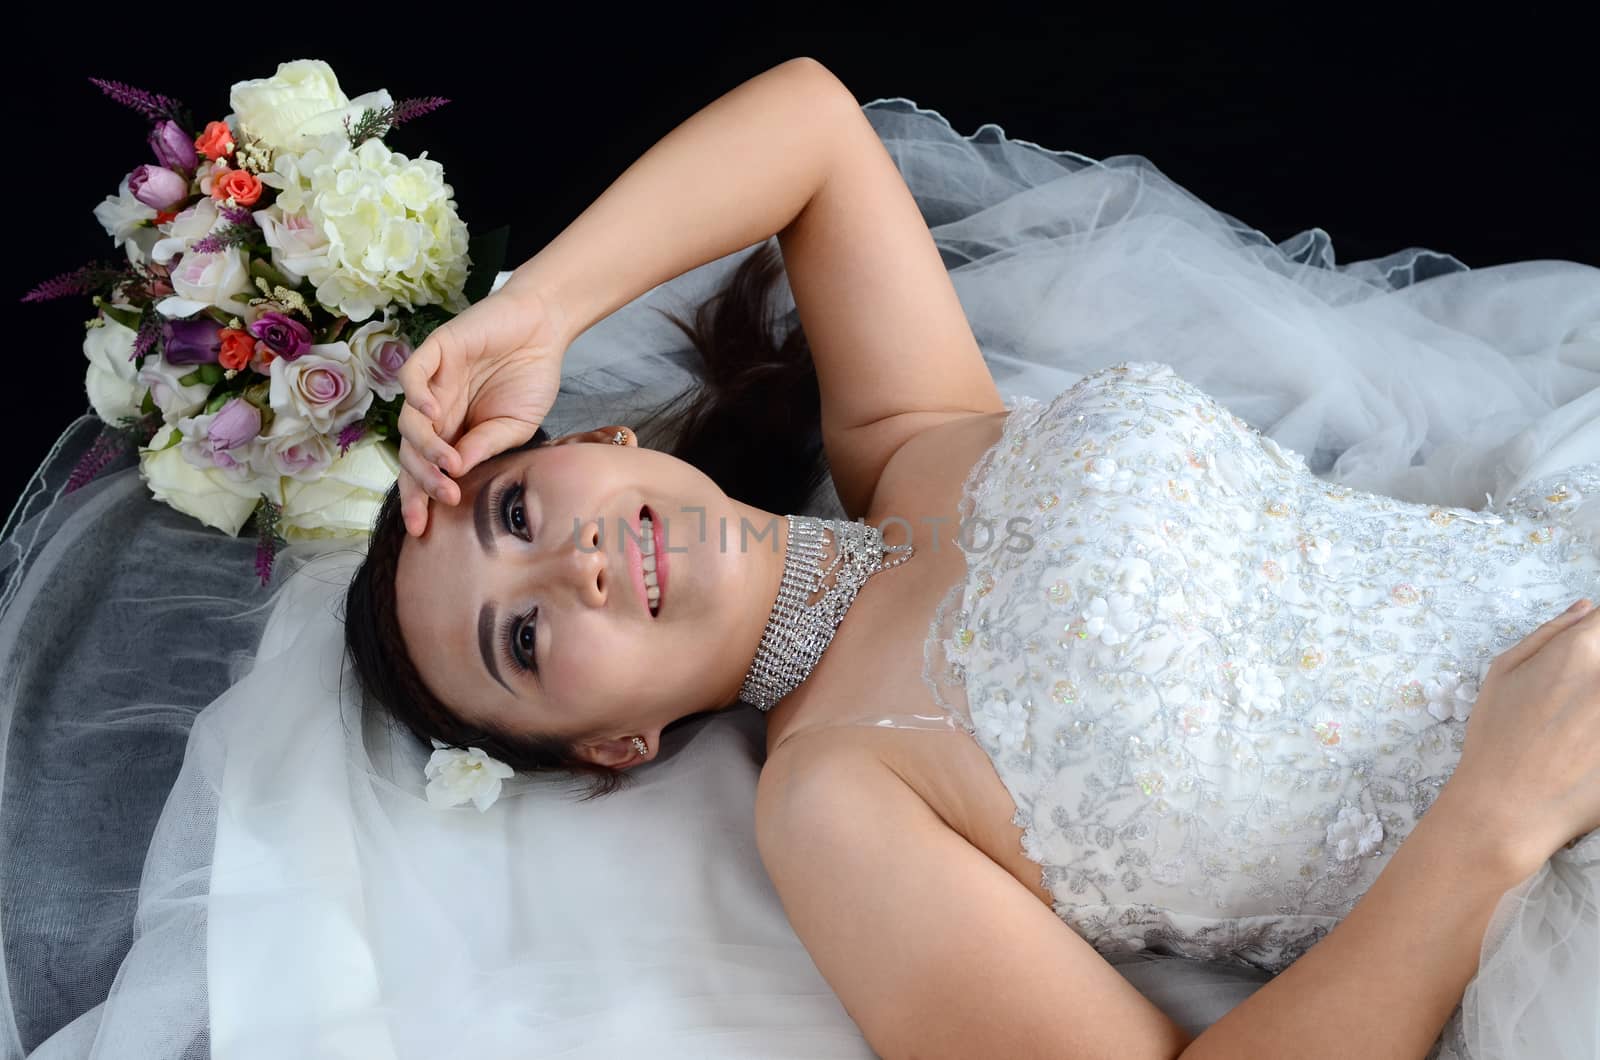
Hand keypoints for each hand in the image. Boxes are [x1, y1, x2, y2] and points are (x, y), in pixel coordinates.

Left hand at [396, 278, 566, 536]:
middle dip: (422, 481)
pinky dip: (416, 396)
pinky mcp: (435, 350)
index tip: (423, 528)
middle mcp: (436, 411)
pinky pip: (412, 375)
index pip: (424, 470)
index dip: (419, 498)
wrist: (544, 329)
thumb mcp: (515, 426)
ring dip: (425, 446)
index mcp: (454, 433)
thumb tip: (458, 470)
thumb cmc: (531, 377)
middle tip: (446, 496)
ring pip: (408, 421)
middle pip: (409, 452)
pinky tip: (434, 414)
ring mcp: (433, 382)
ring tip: (448, 462)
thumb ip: (486, 445)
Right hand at [1440, 598, 1599, 875]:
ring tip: (1580, 724)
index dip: (1596, 636)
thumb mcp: (1502, 672)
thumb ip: (1550, 633)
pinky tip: (1588, 749)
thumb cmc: (1495, 736)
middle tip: (1576, 703)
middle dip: (1597, 676)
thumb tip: (1586, 607)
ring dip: (1597, 706)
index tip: (1585, 658)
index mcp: (1581, 650)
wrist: (1507, 806)